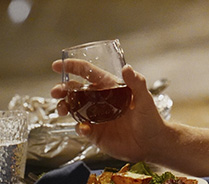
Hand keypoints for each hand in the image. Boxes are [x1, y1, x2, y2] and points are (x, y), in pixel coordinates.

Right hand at [51, 62, 167, 161]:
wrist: (152, 143)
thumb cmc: (150, 117)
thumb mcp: (145, 98)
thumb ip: (136, 83)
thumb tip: (127, 68)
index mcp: (111, 88)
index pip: (89, 74)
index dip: (73, 68)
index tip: (57, 65)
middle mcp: (101, 101)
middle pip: (76, 91)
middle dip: (62, 89)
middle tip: (55, 91)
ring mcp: (97, 118)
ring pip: (74, 109)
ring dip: (65, 107)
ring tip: (62, 109)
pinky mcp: (96, 134)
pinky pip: (82, 129)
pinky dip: (79, 128)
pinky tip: (83, 128)